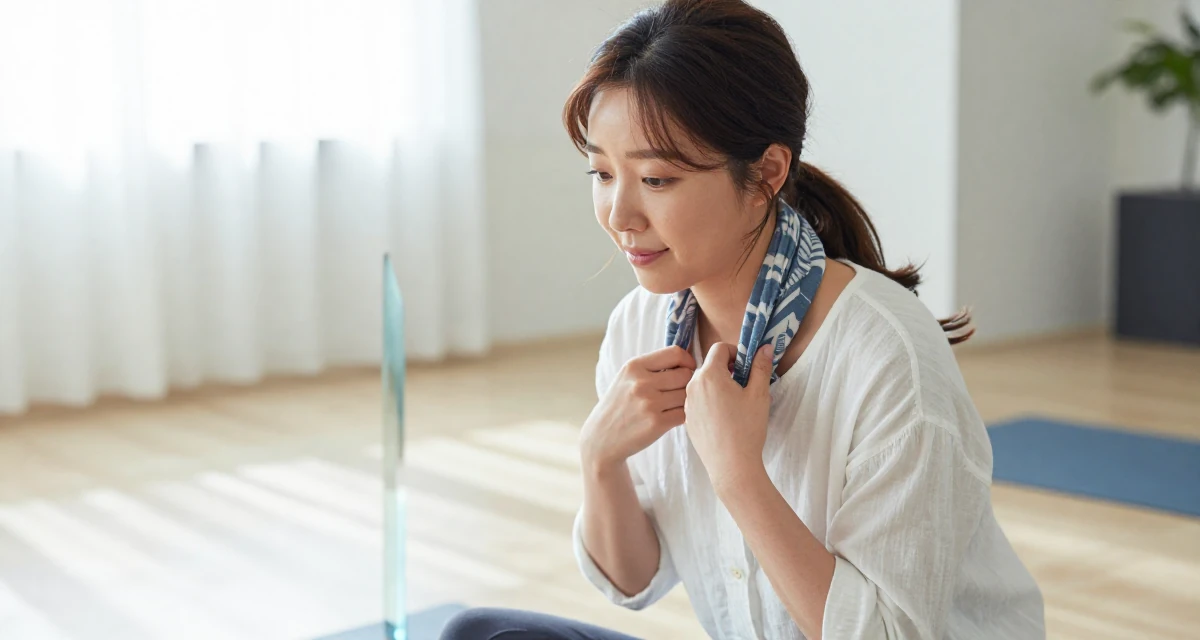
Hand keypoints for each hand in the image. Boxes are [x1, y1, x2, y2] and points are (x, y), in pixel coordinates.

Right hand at [580, 345, 695, 473]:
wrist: (601, 438)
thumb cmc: (619, 406)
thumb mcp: (626, 378)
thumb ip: (652, 367)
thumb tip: (686, 361)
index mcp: (634, 366)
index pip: (675, 353)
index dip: (687, 361)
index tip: (686, 369)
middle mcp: (641, 382)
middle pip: (685, 374)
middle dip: (686, 382)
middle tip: (678, 391)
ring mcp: (649, 403)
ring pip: (687, 394)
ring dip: (684, 400)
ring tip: (671, 405)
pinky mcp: (656, 423)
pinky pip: (684, 413)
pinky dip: (682, 415)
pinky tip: (671, 417)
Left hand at [684, 343, 772, 491]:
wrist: (731, 465)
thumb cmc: (747, 428)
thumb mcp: (759, 394)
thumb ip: (761, 367)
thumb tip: (765, 348)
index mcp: (709, 375)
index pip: (719, 348)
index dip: (735, 352)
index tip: (746, 367)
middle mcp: (693, 386)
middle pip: (710, 366)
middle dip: (727, 369)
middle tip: (744, 386)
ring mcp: (688, 403)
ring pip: (703, 384)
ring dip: (718, 386)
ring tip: (735, 404)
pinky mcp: (688, 419)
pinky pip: (699, 401)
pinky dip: (710, 402)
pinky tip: (725, 418)